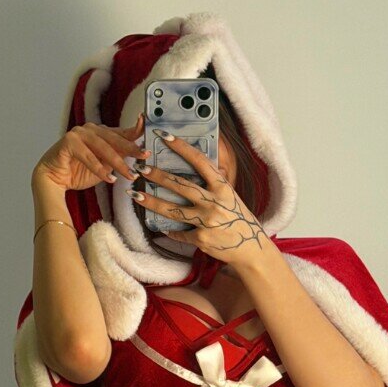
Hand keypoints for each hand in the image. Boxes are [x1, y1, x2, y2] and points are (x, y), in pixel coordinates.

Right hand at [31, 114, 149, 190]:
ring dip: (117, 163)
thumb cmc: (78, 172)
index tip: (147, 130)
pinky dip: (98, 168)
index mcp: (101, 133)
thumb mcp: (105, 166)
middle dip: (131, 149)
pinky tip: (108, 178)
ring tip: (129, 175)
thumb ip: (119, 158)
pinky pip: (87, 156)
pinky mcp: (68, 142)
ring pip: (103, 147)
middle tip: (144, 156)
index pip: (121, 131)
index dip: (135, 131)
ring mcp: (78, 134)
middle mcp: (90, 130)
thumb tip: (140, 155)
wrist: (54, 180)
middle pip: (115, 138)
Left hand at [129, 132, 268, 266]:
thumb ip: (216, 185)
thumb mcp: (232, 197)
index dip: (181, 147)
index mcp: (223, 187)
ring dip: (151, 201)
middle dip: (158, 176)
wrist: (252, 249)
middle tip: (141, 168)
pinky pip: (179, 233)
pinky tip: (160, 227)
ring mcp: (207, 221)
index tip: (165, 136)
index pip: (200, 161)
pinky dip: (169, 231)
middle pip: (180, 185)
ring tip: (135, 195)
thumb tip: (201, 168)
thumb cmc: (240, 220)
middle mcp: (214, 202)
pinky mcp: (201, 239)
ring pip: (173, 210)